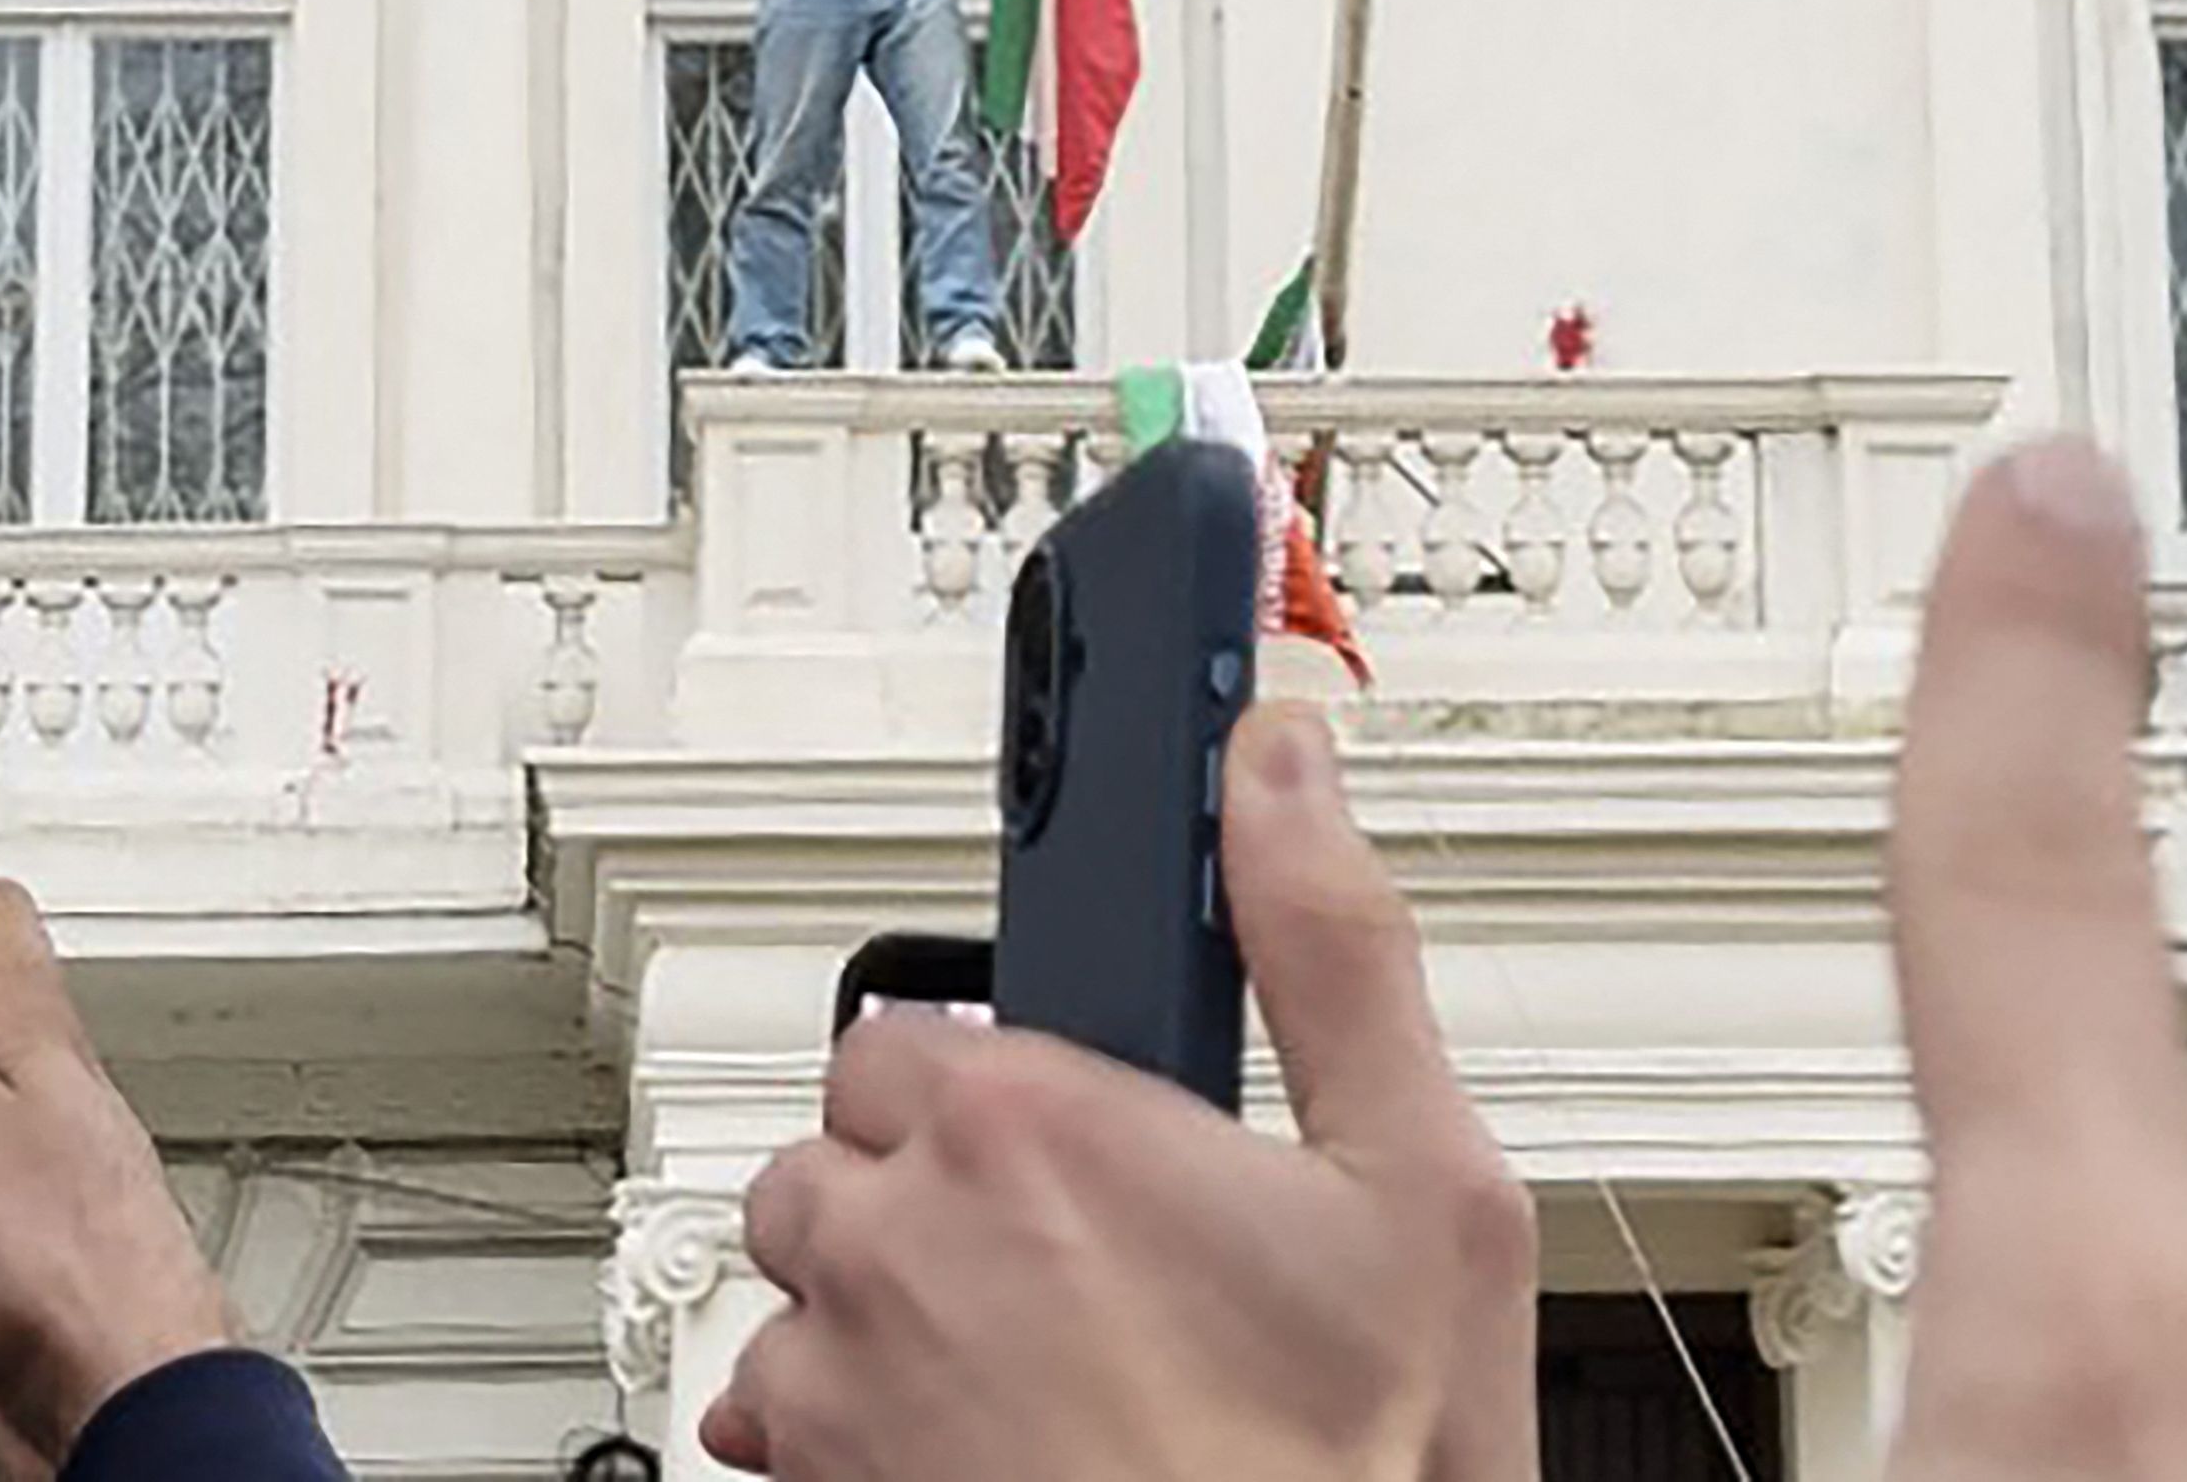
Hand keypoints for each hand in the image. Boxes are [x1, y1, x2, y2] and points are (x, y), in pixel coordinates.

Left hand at [702, 707, 1537, 1481]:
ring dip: (882, 1295)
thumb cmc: (1355, 1467)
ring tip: (1026, 1353)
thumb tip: (1282, 772)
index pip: (911, 1019)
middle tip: (1066, 1248)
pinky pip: (765, 1410)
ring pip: (799, 1273)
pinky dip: (836, 1417)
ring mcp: (845, 1371)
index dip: (994, 1069)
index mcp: (1033, 1124)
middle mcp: (905, 1232)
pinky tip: (959, 1433)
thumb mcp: (1421, 1180)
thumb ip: (1330, 943)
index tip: (1050, 1108)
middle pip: (842, 1142)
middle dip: (933, 1178)